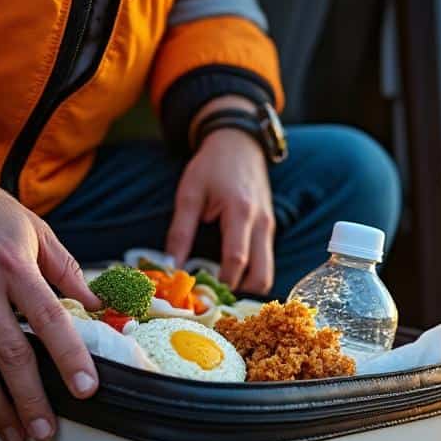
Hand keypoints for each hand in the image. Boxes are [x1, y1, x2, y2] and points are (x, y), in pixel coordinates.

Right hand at [0, 83, 101, 440]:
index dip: (71, 359)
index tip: (88, 390)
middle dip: (31, 399)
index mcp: (15, 265)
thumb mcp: (32, 228)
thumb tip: (98, 306)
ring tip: (13, 434)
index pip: (51, 321)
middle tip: (46, 433)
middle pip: (10, 354)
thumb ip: (65, 270)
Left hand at [166, 97, 274, 293]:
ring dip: (247, 287)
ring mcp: (270, 228)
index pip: (236, 260)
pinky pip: (265, 263)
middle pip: (262, 277)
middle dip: (241, 294)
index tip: (201, 295)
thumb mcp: (189, 195)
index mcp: (240, 213)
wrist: (239, 143)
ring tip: (219, 288)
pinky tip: (228, 273)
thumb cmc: (212, 166)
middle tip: (214, 296)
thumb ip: (180, 233)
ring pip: (267, 273)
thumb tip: (171, 267)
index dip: (221, 283)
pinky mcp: (269, 231)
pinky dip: (250, 274)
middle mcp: (262, 224)